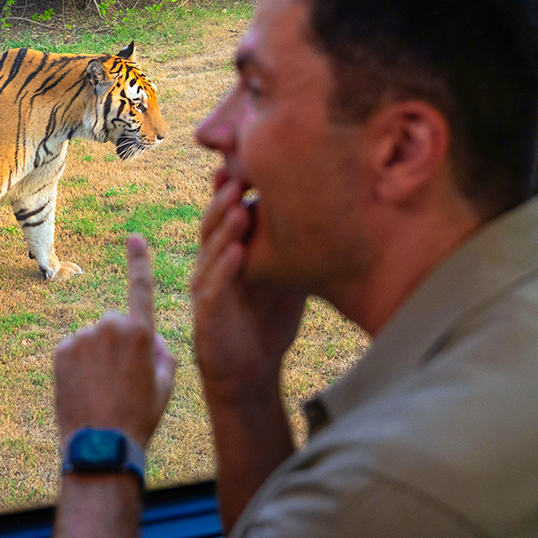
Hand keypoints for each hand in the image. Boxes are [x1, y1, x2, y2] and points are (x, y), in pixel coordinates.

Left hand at [54, 234, 177, 447]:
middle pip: (114, 326)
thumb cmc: (140, 418)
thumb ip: (164, 356)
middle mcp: (111, 327)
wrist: (103, 445)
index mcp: (141, 334)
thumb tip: (154, 340)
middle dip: (117, 345)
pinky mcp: (61, 350)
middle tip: (120, 382)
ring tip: (100, 392)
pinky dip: (77, 366)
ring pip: (92, 341)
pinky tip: (83, 391)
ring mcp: (83, 338)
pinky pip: (72, 351)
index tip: (134, 237)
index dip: (139, 261)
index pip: (141, 288)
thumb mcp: (165, 388)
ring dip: (95, 358)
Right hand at [191, 173, 305, 402]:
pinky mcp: (207, 315)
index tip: (244, 164)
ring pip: (209, 252)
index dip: (230, 190)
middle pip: (212, 226)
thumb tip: (330, 212)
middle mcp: (211, 265)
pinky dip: (224, 269)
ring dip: (224, 229)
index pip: (225, 215)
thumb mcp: (286, 276)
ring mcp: (207, 289)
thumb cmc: (268, 320)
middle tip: (238, 177)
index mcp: (228, 252)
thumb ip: (293, 246)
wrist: (252, 373)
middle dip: (223, 201)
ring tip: (240, 207)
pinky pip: (213, 288)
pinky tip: (237, 252)